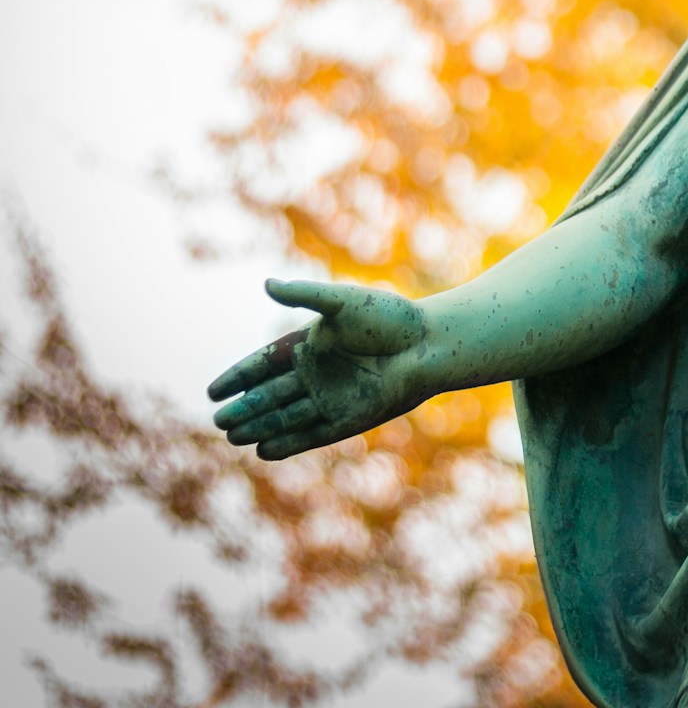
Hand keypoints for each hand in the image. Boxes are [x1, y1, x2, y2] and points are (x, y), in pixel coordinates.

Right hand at [208, 279, 428, 459]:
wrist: (429, 345)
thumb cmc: (390, 319)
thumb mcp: (342, 303)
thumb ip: (304, 296)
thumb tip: (266, 284)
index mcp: (311, 346)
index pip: (264, 365)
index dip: (238, 378)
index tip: (212, 392)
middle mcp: (317, 374)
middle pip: (270, 395)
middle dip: (244, 408)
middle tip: (218, 420)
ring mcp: (331, 398)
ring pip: (286, 417)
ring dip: (259, 426)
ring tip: (232, 436)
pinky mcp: (348, 418)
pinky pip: (311, 434)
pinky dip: (288, 442)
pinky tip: (263, 450)